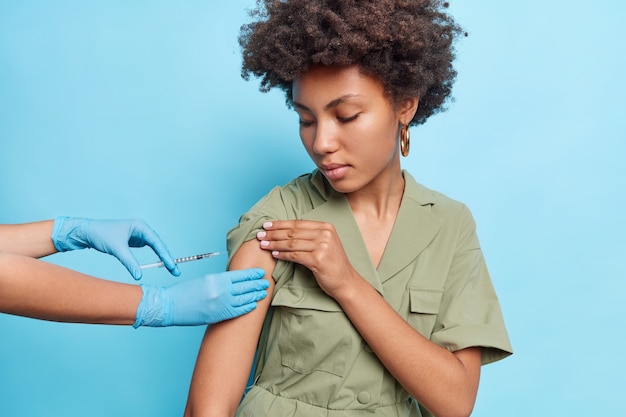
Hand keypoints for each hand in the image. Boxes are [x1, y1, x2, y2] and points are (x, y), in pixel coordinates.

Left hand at [51, 217, 178, 279]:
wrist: (86, 232)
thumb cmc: (100, 234)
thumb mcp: (116, 249)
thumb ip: (129, 262)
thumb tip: (139, 276)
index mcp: (140, 226)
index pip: (157, 242)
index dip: (165, 255)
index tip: (171, 266)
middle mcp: (141, 229)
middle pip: (159, 245)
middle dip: (167, 258)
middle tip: (175, 271)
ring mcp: (138, 235)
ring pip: (155, 247)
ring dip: (162, 257)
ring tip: (171, 268)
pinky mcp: (133, 241)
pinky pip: (148, 250)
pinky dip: (154, 257)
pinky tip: (160, 264)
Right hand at [133, 268, 268, 326]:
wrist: (171, 306)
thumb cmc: (186, 292)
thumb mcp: (205, 280)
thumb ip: (221, 280)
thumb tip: (235, 281)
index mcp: (217, 279)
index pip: (241, 275)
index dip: (253, 274)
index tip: (261, 273)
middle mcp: (221, 291)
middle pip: (245, 287)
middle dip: (257, 285)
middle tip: (266, 283)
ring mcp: (221, 304)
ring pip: (244, 299)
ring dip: (255, 296)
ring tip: (263, 293)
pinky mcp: (218, 316)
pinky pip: (238, 311)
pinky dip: (247, 307)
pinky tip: (253, 305)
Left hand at [256, 220, 355, 296]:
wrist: (345, 281)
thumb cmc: (331, 263)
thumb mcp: (324, 244)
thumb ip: (309, 235)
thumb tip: (284, 230)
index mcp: (326, 227)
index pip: (298, 223)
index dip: (280, 224)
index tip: (266, 225)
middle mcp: (325, 234)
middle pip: (293, 232)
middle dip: (274, 233)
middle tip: (260, 234)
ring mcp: (323, 246)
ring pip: (292, 243)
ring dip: (275, 244)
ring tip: (263, 244)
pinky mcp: (318, 259)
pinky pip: (295, 255)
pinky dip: (282, 255)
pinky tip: (274, 255)